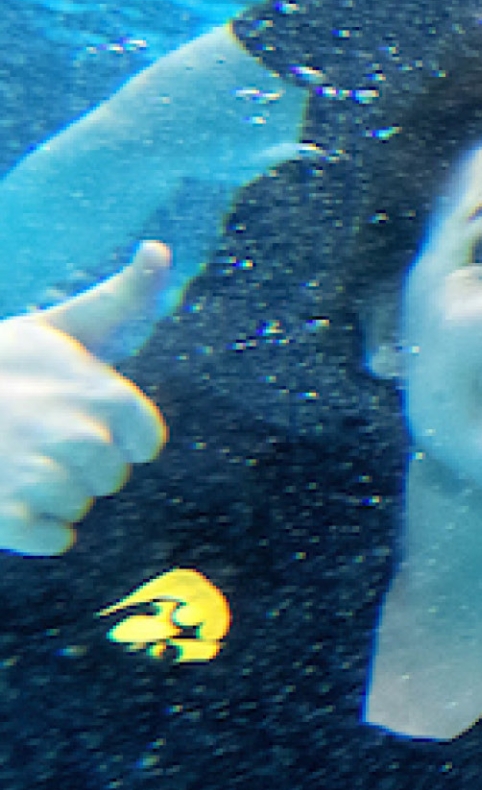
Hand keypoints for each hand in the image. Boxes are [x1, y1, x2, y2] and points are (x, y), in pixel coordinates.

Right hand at [0, 243, 173, 557]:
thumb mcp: (61, 325)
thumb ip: (122, 295)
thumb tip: (159, 248)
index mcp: (106, 397)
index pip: (143, 443)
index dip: (110, 435)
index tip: (68, 416)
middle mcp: (82, 438)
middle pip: (110, 478)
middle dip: (77, 464)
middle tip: (27, 438)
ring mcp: (42, 478)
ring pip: (80, 508)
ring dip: (51, 495)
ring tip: (9, 463)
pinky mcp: (8, 518)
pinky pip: (56, 541)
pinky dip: (35, 531)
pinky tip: (5, 500)